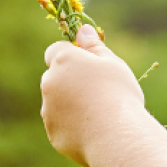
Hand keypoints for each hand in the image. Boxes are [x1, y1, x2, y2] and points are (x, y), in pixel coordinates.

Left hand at [40, 25, 145, 165]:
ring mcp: (48, 111)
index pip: (56, 50)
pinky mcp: (53, 134)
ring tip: (99, 115)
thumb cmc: (118, 94)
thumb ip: (94, 46)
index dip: (71, 56)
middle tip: (98, 92)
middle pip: (55, 78)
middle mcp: (49, 83)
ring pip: (57, 104)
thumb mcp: (113, 64)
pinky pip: (61, 126)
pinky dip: (73, 127)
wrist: (116, 136)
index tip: (89, 66)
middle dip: (69, 82)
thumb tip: (82, 30)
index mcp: (63, 61)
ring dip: (70, 105)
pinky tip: (94, 131)